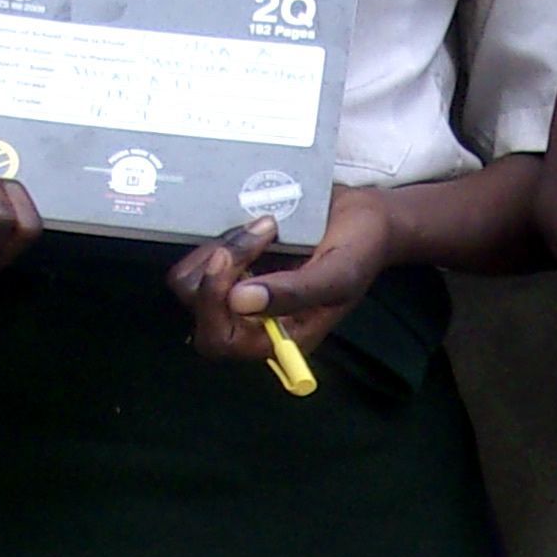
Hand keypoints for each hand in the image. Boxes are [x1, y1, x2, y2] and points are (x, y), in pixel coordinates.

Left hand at [166, 187, 396, 361]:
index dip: (212, 303)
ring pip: (190, 280)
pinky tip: (255, 221)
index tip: (226, 257)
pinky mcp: (229, 263)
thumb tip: (239, 301)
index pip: (220, 340)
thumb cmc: (359, 250)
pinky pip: (198, 254)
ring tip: (266, 225)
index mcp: (276, 338)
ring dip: (221, 246)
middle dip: (215, 269)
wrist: (366, 216)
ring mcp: (235, 290)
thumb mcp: (338, 275)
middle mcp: (249, 321)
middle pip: (196, 309)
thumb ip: (294, 293)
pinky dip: (219, 234)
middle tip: (256, 232)